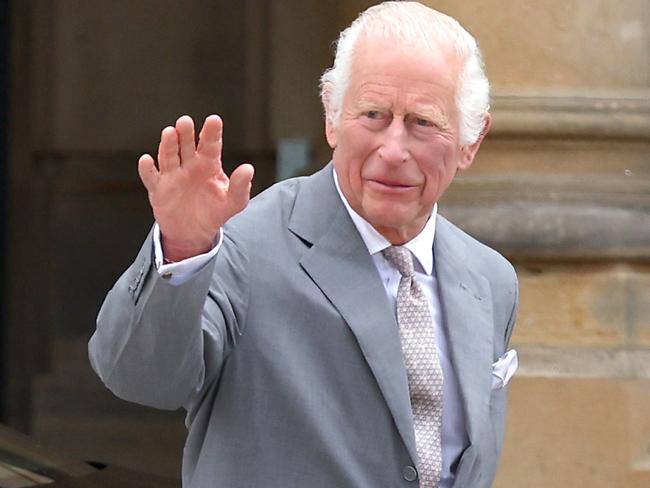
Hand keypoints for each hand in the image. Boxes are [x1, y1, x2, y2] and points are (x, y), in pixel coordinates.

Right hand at [138, 115, 253, 260]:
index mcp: (208, 164)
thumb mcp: (234, 202)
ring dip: (168, 144)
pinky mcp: (158, 189)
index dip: (211, 132)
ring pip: (168, 156)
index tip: (214, 120)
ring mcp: (172, 175)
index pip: (210, 145)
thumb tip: (248, 169)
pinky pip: (151, 177)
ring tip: (169, 132)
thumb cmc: (214, 212)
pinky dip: (147, 169)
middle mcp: (189, 165)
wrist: (193, 232)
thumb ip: (241, 187)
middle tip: (185, 121)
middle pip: (186, 145)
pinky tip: (147, 160)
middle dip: (185, 133)